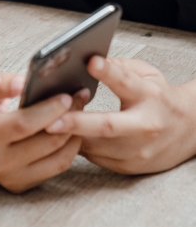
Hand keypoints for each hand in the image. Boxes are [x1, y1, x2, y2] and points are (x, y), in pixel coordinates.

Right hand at [0, 72, 87, 192]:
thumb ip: (0, 84)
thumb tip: (25, 81)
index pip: (23, 124)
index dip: (48, 110)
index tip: (67, 96)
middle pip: (46, 143)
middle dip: (69, 119)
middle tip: (80, 97)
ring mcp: (11, 177)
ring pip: (58, 159)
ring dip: (74, 135)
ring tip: (80, 111)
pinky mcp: (21, 184)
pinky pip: (56, 167)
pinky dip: (69, 148)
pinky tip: (72, 129)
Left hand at [46, 56, 195, 174]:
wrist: (190, 131)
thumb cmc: (160, 97)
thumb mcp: (146, 73)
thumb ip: (117, 65)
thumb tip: (83, 60)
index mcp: (149, 96)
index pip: (126, 82)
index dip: (108, 72)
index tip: (90, 61)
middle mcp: (145, 125)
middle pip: (108, 126)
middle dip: (76, 123)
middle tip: (49, 120)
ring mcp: (138, 150)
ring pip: (95, 146)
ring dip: (68, 136)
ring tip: (45, 124)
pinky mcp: (130, 166)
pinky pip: (95, 157)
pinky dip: (76, 146)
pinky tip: (62, 136)